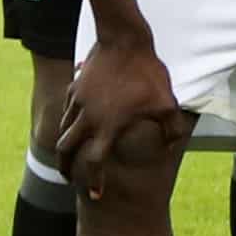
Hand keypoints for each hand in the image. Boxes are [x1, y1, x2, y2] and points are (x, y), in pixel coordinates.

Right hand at [54, 34, 190, 201]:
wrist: (124, 40)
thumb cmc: (147, 73)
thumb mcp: (166, 102)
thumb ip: (171, 128)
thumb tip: (172, 145)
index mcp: (107, 126)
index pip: (93, 163)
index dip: (93, 182)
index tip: (97, 195)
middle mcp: (87, 118)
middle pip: (65, 150)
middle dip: (65, 167)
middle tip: (70, 178)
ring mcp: (77, 102)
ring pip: (63, 129)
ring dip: (65, 145)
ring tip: (71, 153)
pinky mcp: (75, 87)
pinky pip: (68, 109)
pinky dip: (70, 121)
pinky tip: (77, 122)